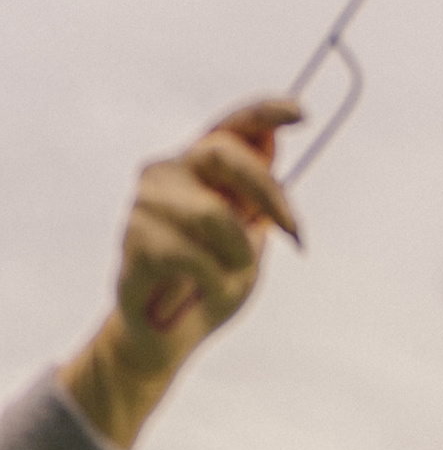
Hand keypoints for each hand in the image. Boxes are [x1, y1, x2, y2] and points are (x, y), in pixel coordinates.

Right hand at [62, 100, 303, 449]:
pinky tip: (204, 290)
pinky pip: (195, 258)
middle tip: (295, 234)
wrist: (169, 336)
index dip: (264, 113)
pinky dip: (215, 282)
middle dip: (269, 194)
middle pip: (224, 155)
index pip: (231, 127)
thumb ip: (258, 199)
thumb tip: (271, 144)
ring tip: (228, 276)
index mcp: (199, 168)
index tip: (301, 113)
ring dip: (238, 256)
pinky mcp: (134, 240)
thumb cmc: (210, 282)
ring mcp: (146, 202)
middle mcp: (169, 173)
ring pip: (214, 217)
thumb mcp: (248, 241)